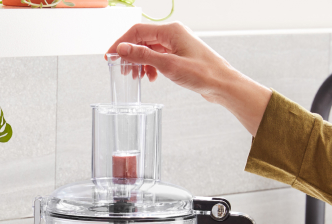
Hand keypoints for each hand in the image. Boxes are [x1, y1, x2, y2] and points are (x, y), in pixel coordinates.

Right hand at [106, 23, 271, 135]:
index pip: (137, 31)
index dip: (121, 43)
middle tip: (121, 70)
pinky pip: (157, 56)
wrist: (222, 84)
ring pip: (149, 49)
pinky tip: (150, 78)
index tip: (110, 56)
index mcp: (171, 31)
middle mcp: (173, 34)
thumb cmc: (201, 73)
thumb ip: (143, 55)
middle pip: (142, 39)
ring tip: (135, 76)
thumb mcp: (167, 65)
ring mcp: (176, 44)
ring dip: (139, 62)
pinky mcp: (179, 55)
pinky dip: (150, 66)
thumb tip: (122, 48)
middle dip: (130, 54)